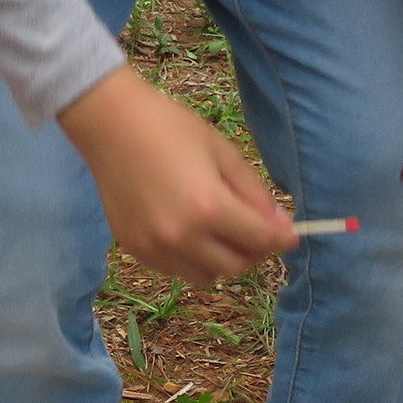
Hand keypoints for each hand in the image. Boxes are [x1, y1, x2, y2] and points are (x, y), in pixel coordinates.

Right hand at [58, 68, 296, 279]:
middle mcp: (182, 237)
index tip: (292, 235)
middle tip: (253, 228)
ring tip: (219, 231)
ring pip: (207, 276)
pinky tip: (188, 230)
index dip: (283, 238)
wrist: (111, 125)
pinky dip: (192, 259)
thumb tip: (279, 225)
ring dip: (222, 259)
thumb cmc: (171, 128)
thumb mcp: (223, 152)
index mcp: (209, 208)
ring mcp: (156, 248)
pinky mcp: (136, 250)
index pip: (261, 240)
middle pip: (237, 267)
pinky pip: (178, 270)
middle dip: (254, 250)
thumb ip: (254, 193)